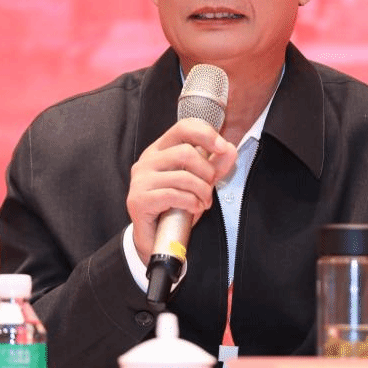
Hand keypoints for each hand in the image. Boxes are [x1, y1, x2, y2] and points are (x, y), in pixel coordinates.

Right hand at [127, 118, 237, 265]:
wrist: (154, 239)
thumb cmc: (174, 207)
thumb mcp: (198, 183)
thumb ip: (214, 166)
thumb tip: (229, 150)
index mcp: (160, 151)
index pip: (183, 128)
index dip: (206, 134)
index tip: (222, 148)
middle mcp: (146, 161)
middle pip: (185, 152)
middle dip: (206, 173)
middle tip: (209, 189)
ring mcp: (140, 180)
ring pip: (182, 176)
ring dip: (201, 192)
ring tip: (203, 202)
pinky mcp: (138, 200)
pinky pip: (173, 195)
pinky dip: (190, 203)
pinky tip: (193, 209)